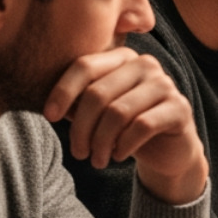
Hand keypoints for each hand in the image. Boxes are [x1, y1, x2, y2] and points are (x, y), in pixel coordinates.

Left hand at [43, 47, 207, 205]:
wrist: (168, 150)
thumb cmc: (126, 127)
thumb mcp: (97, 111)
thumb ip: (77, 99)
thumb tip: (37, 97)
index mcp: (122, 57)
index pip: (85, 66)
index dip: (62, 91)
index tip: (50, 117)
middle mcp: (146, 64)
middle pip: (98, 93)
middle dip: (82, 128)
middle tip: (78, 152)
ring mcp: (166, 84)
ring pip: (118, 112)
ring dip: (101, 142)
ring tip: (96, 160)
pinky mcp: (180, 108)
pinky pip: (142, 125)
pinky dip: (123, 145)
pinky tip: (118, 156)